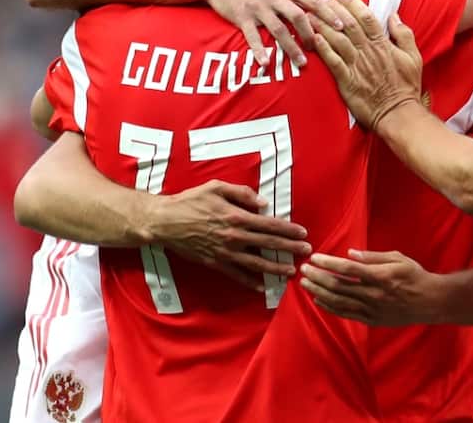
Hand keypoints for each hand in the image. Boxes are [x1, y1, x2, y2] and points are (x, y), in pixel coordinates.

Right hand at [151, 179, 311, 291]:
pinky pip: (236, 274)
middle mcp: (235, 236)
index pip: (270, 224)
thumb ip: (242, 193)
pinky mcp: (215, 263)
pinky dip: (250, 281)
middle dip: (290, 248)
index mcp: (237, 216)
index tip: (303, 233)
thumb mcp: (217, 187)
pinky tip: (262, 285)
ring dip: (275, 268)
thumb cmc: (191, 200)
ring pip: (256, 263)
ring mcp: (225, 252)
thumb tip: (263, 203)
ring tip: (290, 271)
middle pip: (268, 244)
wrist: (166, 221)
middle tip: (306, 252)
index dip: (288, 230)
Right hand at [199, 0, 338, 67]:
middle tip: (322, 49)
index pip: (311, 0)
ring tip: (302, 63)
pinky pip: (252, 36)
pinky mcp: (242, 18)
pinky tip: (265, 63)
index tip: (341, 26)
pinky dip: (258, 50)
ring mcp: (258, 9)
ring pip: (278, 29)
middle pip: (298, 16)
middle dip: (312, 33)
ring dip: (291, 47)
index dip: (327, 13)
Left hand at [298, 250, 444, 325]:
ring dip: (319, 292)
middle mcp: (374, 294)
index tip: (315, 258)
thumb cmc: (414, 276)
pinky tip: (319, 300)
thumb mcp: (398, 258)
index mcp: (380, 276)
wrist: (430, 302)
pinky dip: (330, 307)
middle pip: (338, 286)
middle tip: (303, 270)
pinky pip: (346, 314)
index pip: (348, 270)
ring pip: (339, 301)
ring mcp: (372, 309)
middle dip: (318, 277)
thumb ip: (373, 257)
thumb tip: (350, 254)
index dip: (328, 263)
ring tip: (305, 284)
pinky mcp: (371, 320)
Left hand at [311, 0, 423, 132]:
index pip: (366, 17)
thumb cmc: (406, 86)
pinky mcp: (347, 81)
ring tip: (309, 13)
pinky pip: (333, 62)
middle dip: (333, 9)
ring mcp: (357, 66)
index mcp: (383, 44)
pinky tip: (313, 38)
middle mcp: (368, 52)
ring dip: (322, 25)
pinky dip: (323, 49)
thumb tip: (394, 16)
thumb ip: (404, 35)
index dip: (352, 3)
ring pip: (337, 40)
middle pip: (348, 24)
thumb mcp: (413, 57)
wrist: (398, 113)